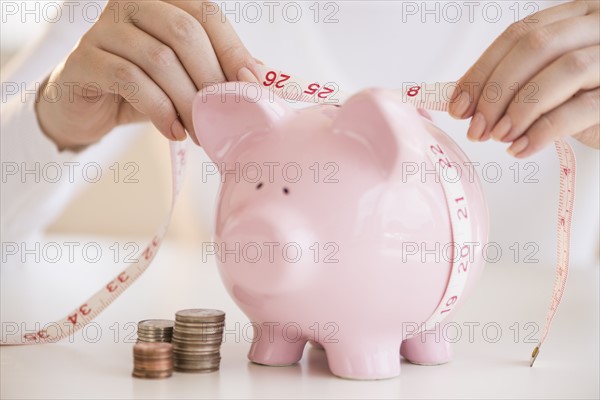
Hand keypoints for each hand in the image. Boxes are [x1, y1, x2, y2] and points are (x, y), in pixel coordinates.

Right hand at [36, 0, 258, 149]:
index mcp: (163, 0)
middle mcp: (132, 4)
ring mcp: (104, 28)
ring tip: (201, 133)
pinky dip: (159, 109)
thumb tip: (263, 78)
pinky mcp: (85, 59)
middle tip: (225, 117)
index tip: (252, 86)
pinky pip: (130, 79)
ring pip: (159, 58)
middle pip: (184, 33)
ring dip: (187, 102)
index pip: (206, 14)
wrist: (87, 107)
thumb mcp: (186, 77)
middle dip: (211, 80)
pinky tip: (174, 132)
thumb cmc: (143, 89)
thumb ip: (218, 71)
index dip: (232, 49)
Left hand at [449, 0, 598, 157]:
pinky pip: (582, 110)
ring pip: (563, 72)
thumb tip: (465, 101)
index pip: (519, 34)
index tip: (458, 105)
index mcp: (577, 16)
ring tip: (498, 138)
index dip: (482, 70)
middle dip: (495, 92)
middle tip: (475, 128)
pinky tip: (521, 149)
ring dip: (519, 109)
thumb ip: (518, 79)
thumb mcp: (551, 80)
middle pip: (537, 47)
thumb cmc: (589, 97)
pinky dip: (543, 131)